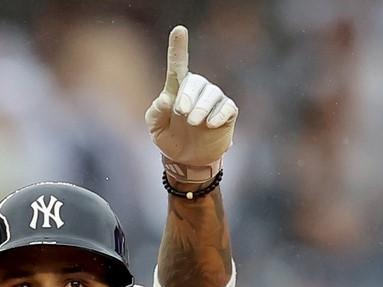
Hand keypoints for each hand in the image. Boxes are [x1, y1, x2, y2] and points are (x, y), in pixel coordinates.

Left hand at [144, 25, 235, 173]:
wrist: (189, 161)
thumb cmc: (170, 139)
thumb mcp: (155, 128)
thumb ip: (156, 113)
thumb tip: (167, 99)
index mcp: (177, 89)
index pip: (178, 63)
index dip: (178, 46)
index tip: (179, 30)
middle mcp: (197, 90)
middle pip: (196, 82)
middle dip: (188, 96)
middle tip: (182, 114)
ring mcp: (214, 100)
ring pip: (212, 94)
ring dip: (202, 108)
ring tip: (195, 123)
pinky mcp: (227, 112)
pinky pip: (227, 107)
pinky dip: (219, 114)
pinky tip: (210, 124)